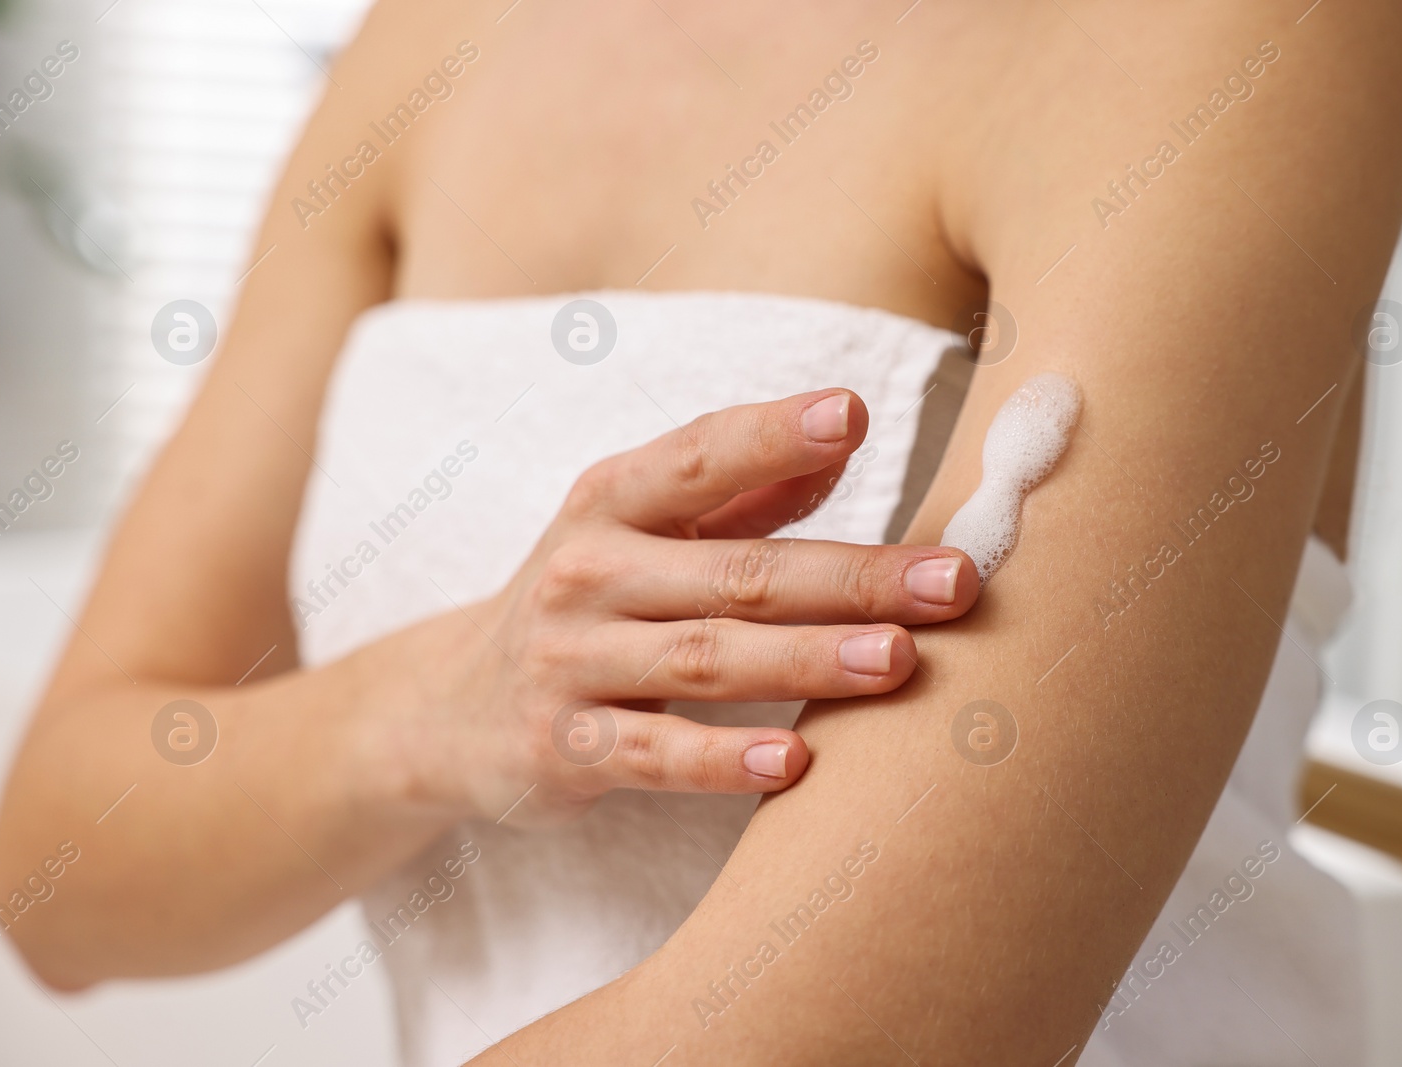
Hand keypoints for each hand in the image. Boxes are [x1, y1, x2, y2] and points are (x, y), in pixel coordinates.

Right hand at [382, 389, 979, 823]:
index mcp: (611, 501)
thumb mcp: (637, 530)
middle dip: (851, 576)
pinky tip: (795, 762)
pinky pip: (654, 754)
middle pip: (736, 572)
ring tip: (900, 660)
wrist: (450, 707)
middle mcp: (587, 570)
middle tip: (952, 581)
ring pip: (704, 657)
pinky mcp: (566, 746)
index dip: (773, 435)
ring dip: (808, 659)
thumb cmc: (583, 601)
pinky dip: (722, 760)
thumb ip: (738, 493)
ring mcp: (571, 661)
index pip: (698, 457)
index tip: (851, 414)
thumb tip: (843, 437)